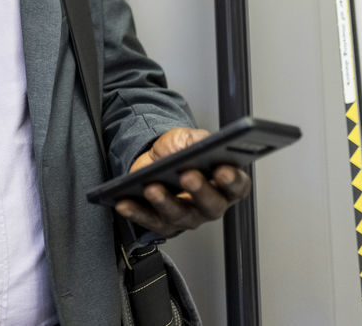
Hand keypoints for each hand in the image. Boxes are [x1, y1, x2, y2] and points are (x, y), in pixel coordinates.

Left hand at [114, 127, 252, 236]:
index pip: (237, 186)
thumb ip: (197, 140)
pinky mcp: (163, 223)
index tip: (222, 171)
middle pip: (211, 206)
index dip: (232, 181)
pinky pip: (149, 221)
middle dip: (200, 192)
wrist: (154, 159)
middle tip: (188, 176)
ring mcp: (187, 217)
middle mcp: (209, 205)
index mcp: (224, 184)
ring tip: (152, 188)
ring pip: (179, 216)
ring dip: (165, 202)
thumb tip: (200, 144)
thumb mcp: (189, 138)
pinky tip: (124, 202)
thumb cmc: (178, 151)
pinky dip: (136, 212)